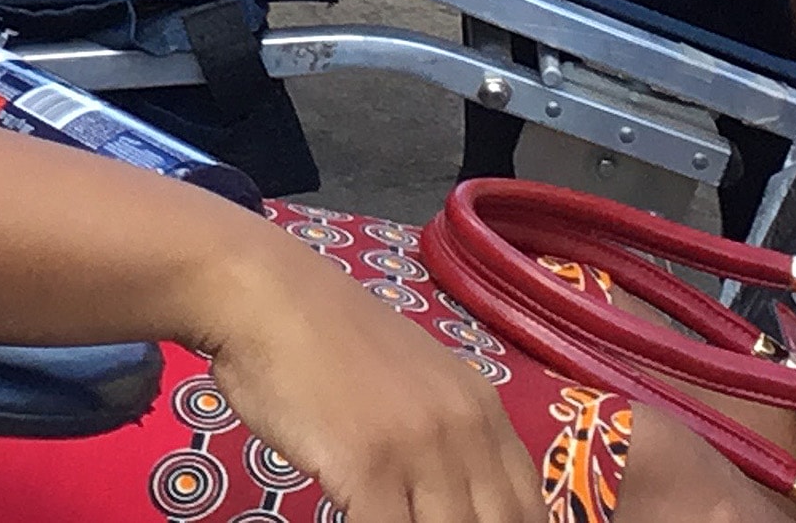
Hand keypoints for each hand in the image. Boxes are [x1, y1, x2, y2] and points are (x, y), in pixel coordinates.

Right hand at [192, 240, 541, 522]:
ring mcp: (420, 448)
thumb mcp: (411, 381)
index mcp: (482, 407)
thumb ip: (442, 434)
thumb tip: (454, 494)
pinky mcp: (370, 468)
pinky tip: (353, 521)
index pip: (528, 504)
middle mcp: (464, 428)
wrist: (267, 295)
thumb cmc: (324, 338)